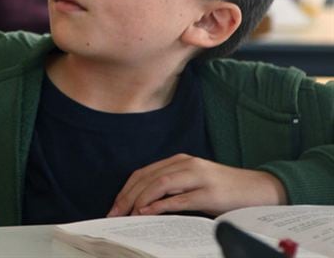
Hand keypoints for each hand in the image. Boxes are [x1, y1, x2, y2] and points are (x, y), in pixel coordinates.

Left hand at [108, 154, 287, 217]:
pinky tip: (148, 213)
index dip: (126, 189)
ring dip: (139, 200)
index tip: (114, 206)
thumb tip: (144, 205)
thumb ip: (173, 188)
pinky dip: (159, 206)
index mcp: (180, 161)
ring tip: (127, 214)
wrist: (262, 189)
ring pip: (159, 185)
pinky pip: (179, 199)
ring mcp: (198, 177)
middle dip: (126, 197)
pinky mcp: (209, 193)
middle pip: (146, 178)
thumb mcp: (195, 183)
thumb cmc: (226, 190)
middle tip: (114, 213)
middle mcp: (186, 164)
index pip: (144, 173)